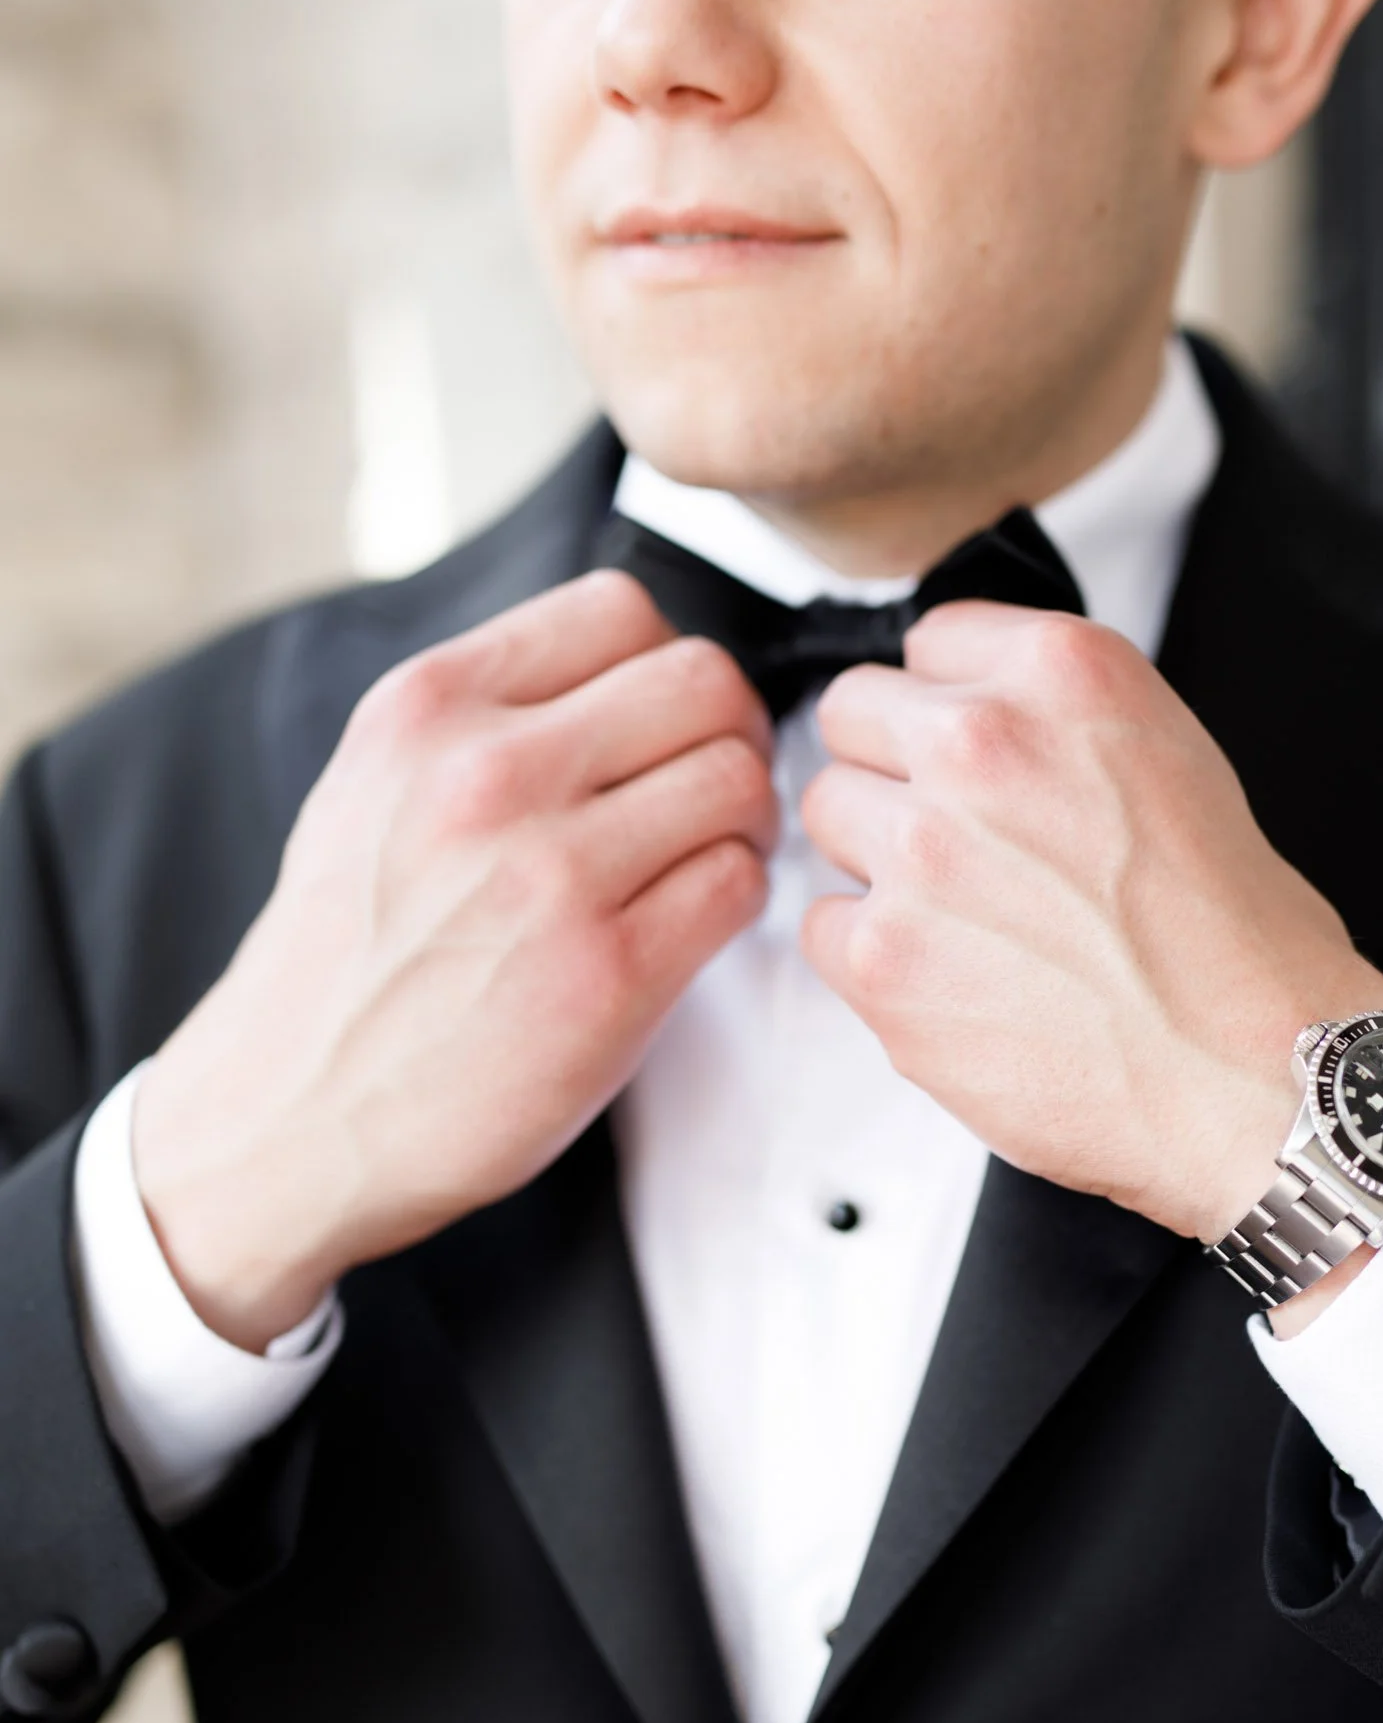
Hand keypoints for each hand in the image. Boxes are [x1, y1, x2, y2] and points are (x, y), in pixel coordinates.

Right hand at [134, 571, 776, 1350]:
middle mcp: (487, 774)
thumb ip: (482, 715)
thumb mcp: (374, 786)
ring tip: (706, 857)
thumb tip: (622, 672)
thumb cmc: (348, 963)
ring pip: (736, 777)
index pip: (620, 609)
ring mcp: (551, 874)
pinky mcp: (608, 974)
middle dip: (729, 732)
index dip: (668, 664)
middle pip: (701, 682)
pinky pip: (736, 882)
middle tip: (711, 792)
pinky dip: (737, 895)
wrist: (295, 1113)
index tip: (661, 725)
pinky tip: (694, 921)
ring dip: (747, 818)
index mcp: (427, 707)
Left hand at [801, 602, 1382, 1247]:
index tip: (971, 758)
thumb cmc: (1237, 943)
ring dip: (878, 861)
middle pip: (853, 718)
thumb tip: (980, 720)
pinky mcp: (883, 957)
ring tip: (966, 920)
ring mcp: (920, 851)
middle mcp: (981, 746)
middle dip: (895, 772)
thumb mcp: (1173, 757)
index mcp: (1061, 675)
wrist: (1251, 1075)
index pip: (929, 643)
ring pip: (829, 816)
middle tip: (958, 842)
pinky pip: (823, 926)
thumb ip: (1059, 723)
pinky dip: (872, 958)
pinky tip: (955, 981)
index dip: (949, 708)